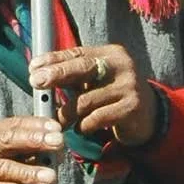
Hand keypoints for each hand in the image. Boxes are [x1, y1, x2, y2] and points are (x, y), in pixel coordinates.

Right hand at [0, 116, 63, 183]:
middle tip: (58, 143)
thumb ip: (27, 149)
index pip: (14, 124)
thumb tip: (56, 147)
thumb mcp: (6, 155)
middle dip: (35, 140)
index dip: (36, 125)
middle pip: (8, 139)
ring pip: (2, 167)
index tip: (57, 128)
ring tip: (49, 177)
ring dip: (28, 172)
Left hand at [28, 44, 157, 146]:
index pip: (78, 54)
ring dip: (67, 113)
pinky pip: (98, 118)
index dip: (54, 60)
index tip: (33, 67)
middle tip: (35, 82)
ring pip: (87, 100)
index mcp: (111, 54)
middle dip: (57, 74)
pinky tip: (80, 129)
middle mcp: (121, 66)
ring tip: (56, 121)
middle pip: (83, 68)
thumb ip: (73, 75)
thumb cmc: (113, 95)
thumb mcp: (96, 80)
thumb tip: (38, 71)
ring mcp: (129, 86)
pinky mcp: (132, 108)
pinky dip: (84, 125)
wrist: (150, 116)